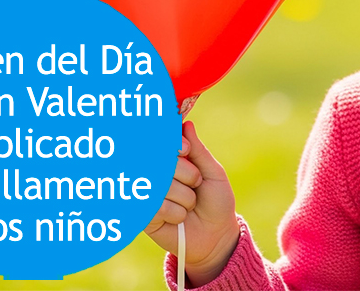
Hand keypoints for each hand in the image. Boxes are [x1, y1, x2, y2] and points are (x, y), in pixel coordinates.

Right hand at [144, 120, 239, 286]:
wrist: (216, 234)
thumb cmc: (216, 201)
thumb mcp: (213, 173)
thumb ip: (198, 150)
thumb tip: (186, 125)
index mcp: (171, 161)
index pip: (162, 144)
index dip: (172, 145)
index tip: (185, 151)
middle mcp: (156, 175)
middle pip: (161, 162)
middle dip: (185, 173)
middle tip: (195, 183)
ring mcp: (147, 194)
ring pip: (161, 184)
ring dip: (184, 196)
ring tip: (189, 205)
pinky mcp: (143, 215)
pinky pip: (157, 206)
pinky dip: (176, 212)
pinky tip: (179, 218)